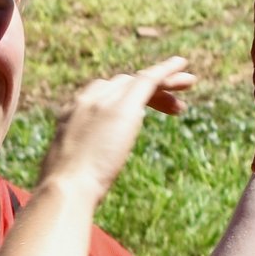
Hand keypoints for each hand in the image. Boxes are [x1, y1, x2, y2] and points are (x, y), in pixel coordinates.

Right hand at [38, 56, 197, 199]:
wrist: (66, 188)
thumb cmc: (65, 192)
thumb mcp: (69, 171)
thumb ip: (79, 165)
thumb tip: (86, 178)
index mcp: (72, 115)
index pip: (101, 97)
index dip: (122, 100)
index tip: (140, 115)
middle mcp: (86, 100)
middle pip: (122, 84)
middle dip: (149, 91)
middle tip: (174, 107)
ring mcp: (103, 100)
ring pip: (138, 81)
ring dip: (164, 82)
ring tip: (189, 84)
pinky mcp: (123, 106)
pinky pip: (148, 79)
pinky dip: (166, 70)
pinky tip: (182, 63)